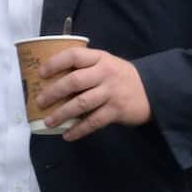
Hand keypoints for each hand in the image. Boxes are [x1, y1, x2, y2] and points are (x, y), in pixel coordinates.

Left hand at [34, 47, 151, 140]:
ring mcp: (111, 92)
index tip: (41, 73)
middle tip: (39, 101)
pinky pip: (94, 121)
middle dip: (54, 92)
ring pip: (81, 103)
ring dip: (62, 114)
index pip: (74, 56)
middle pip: (74, 81)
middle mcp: (105, 73)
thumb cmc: (120, 76)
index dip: (55, 63)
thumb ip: (86, 68)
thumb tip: (53, 80)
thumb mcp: (106, 64)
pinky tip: (68, 135)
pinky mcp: (117, 110)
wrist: (151, 90)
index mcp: (100, 58)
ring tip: (48, 122)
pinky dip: (79, 130)